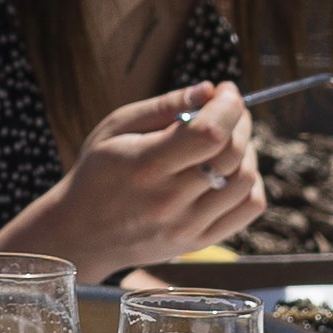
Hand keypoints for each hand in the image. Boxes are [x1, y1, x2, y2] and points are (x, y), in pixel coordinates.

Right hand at [5, 80, 265, 279]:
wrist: (81, 233)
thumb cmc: (97, 172)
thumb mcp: (116, 128)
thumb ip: (163, 106)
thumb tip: (209, 90)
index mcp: (145, 166)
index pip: (209, 134)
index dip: (228, 106)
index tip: (225, 91)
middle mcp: (169, 201)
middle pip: (232, 154)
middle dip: (240, 121)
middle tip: (229, 109)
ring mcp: (187, 227)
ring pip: (246, 181)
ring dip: (247, 151)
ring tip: (227, 140)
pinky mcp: (199, 242)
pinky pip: (249, 209)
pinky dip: (250, 183)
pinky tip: (230, 170)